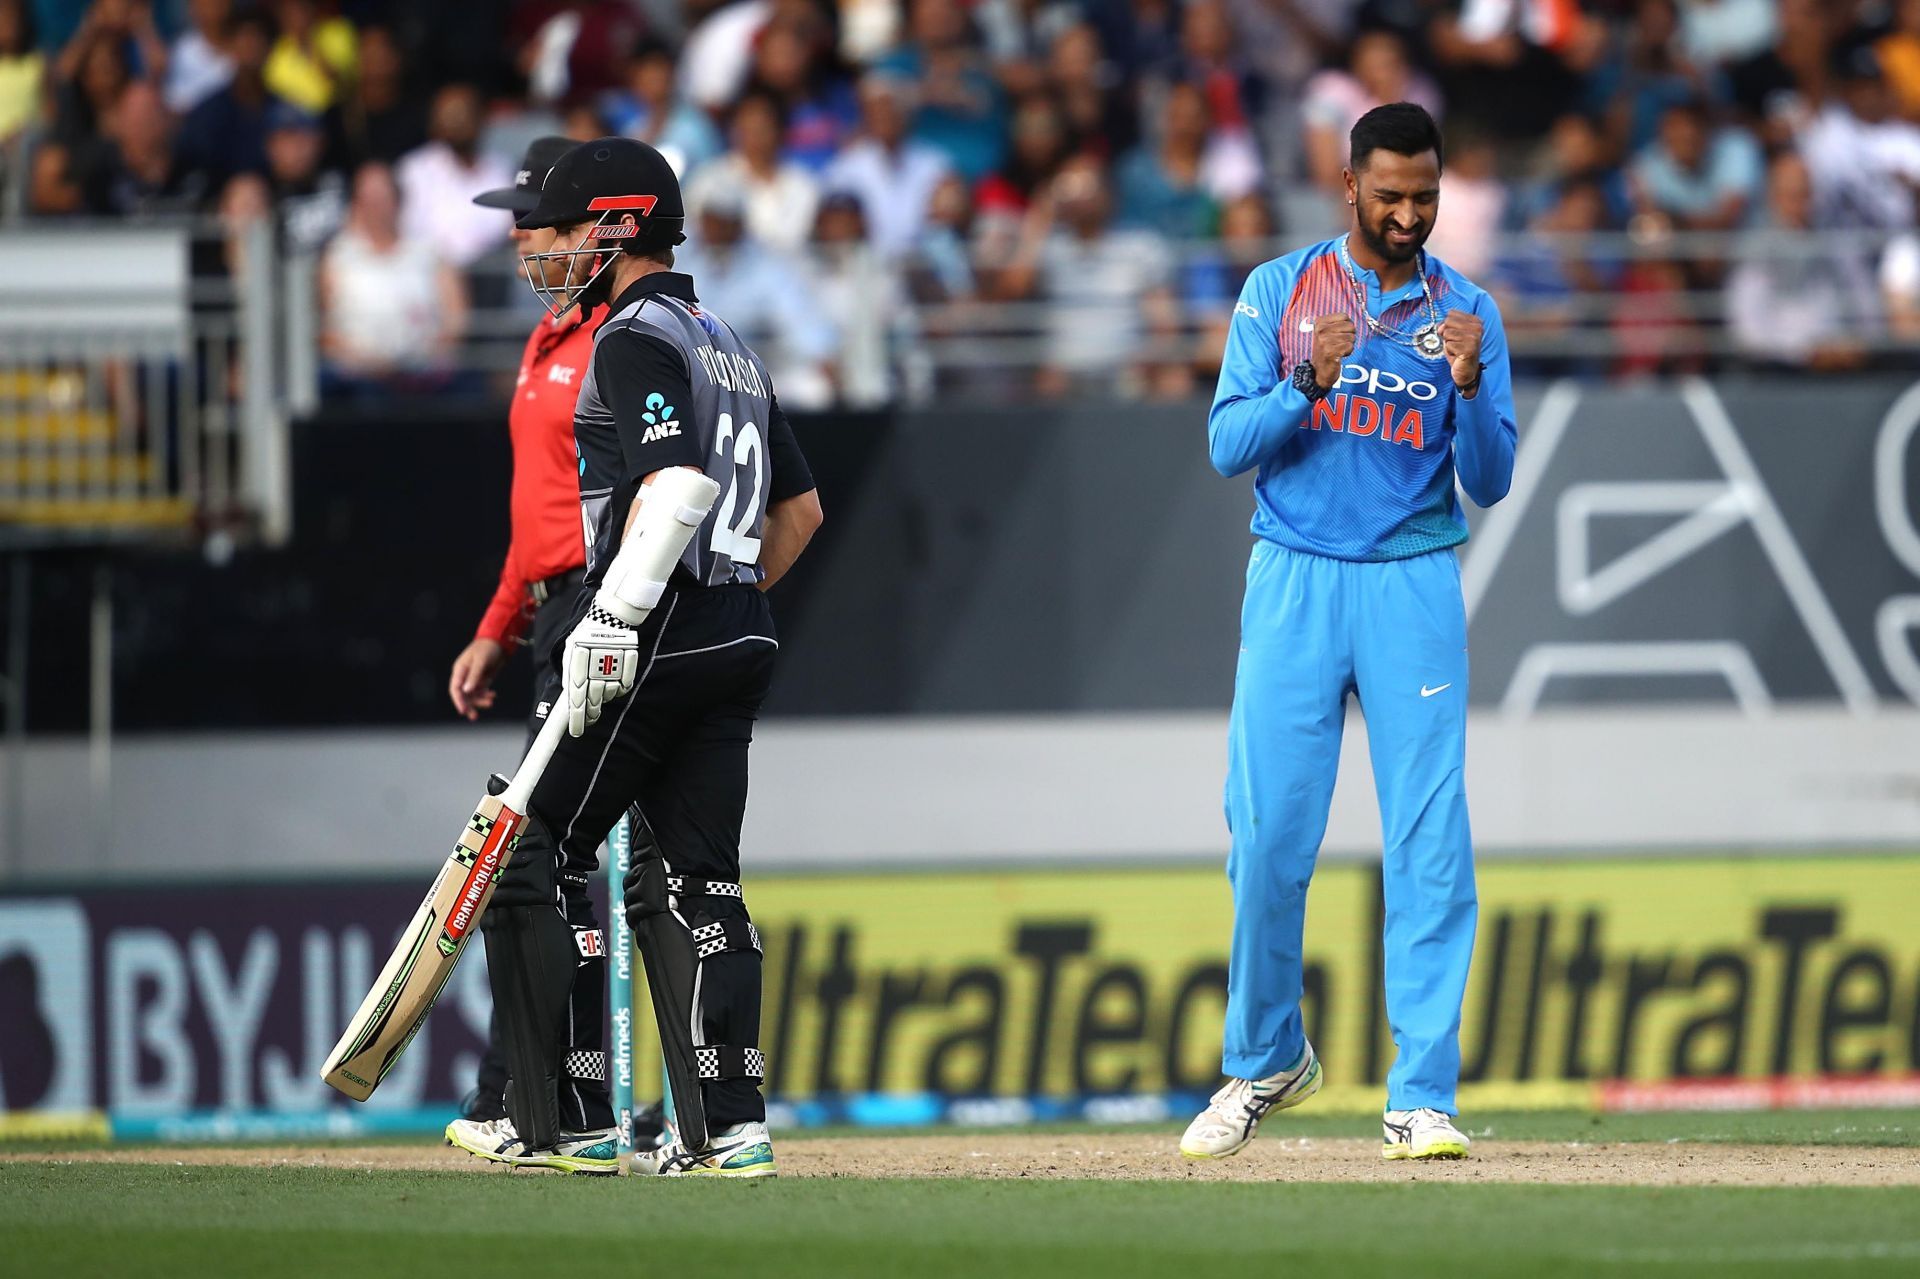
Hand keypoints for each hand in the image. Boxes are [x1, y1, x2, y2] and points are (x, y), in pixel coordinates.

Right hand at [448, 637, 506, 720]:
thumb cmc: (487, 648)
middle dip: (468, 705)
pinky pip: (481, 692)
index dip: (458, 701)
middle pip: (463, 695)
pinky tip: (493, 695)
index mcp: (460, 670)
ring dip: (480, 701)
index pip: (455, 689)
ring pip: (473, 695)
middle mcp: (465, 676)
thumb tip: (466, 690)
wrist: (499, 642)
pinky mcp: (482, 680)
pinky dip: (486, 695)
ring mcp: (473, 678)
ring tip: (490, 702)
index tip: (463, 711)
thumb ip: (474, 676)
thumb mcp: (481, 661)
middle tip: (474, 716)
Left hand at [562, 604, 639, 736]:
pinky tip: (612, 681)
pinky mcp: (628, 661)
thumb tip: (569, 702)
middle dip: (589, 713)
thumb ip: (569, 675)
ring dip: (603, 698)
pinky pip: (624, 686)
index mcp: (576, 659)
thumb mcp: (570, 650)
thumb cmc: (586, 635)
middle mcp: (594, 661)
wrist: (610, 615)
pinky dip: (618, 688)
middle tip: (588, 719)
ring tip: (598, 690)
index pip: (576, 695)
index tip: (576, 731)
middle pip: (593, 699)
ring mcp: (613, 661)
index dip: (577, 716)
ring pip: (609, 694)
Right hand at [1310, 313, 1354, 388]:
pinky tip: (1339, 355)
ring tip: (1338, 349)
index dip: (1346, 326)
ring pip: (1351, 337)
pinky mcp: (1331, 352)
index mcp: (1319, 322)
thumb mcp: (1326, 332)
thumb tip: (1350, 320)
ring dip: (1348, 345)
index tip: (1338, 334)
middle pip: (1350, 326)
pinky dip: (1348, 352)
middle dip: (1349, 335)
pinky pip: (1350, 346)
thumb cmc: (1326, 349)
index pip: (1345, 316)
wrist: (1319, 370)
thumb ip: (1337, 323)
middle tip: (1339, 343)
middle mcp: (1320, 330)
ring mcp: (1325, 341)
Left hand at [1440, 310, 1484, 394]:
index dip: (1448, 325)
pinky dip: (1449, 351)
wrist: (1466, 370)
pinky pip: (1448, 344)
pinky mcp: (1469, 349)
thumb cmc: (1458, 351)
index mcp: (1475, 321)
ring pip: (1447, 333)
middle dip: (1447, 334)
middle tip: (1455, 343)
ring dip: (1448, 343)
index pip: (1451, 313)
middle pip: (1448, 321)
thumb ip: (1445, 325)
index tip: (1455, 335)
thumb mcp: (1451, 334)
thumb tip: (1441, 327)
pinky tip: (1457, 355)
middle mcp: (1478, 327)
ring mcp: (1474, 338)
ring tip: (1457, 349)